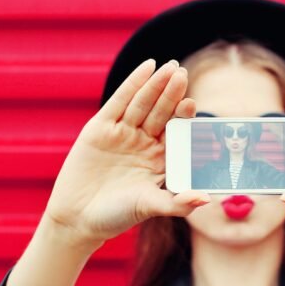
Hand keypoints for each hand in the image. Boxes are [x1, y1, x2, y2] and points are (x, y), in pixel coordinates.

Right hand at [43, 58, 209, 246]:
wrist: (78, 218)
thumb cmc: (116, 216)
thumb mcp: (149, 207)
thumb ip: (177, 203)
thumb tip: (206, 200)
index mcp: (161, 159)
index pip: (177, 132)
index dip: (184, 117)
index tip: (191, 105)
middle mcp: (144, 143)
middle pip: (161, 113)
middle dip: (172, 94)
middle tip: (183, 75)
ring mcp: (123, 133)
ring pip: (143, 103)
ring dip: (156, 85)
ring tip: (170, 68)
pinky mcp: (101, 128)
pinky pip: (119, 101)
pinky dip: (133, 84)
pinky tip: (147, 67)